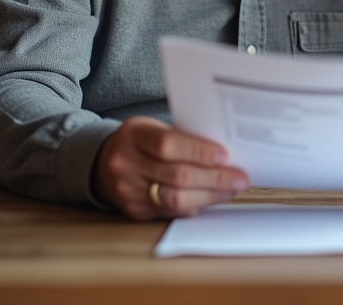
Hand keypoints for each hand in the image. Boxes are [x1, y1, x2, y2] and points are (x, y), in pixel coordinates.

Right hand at [92, 116, 248, 219]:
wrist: (103, 161)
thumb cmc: (140, 141)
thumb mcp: (154, 128)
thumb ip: (182, 139)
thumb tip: (223, 155)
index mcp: (134, 135)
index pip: (168, 145)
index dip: (199, 152)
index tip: (225, 156)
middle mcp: (126, 163)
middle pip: (177, 176)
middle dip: (214, 179)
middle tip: (239, 178)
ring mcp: (127, 191)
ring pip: (175, 200)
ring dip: (209, 196)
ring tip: (230, 190)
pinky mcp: (133, 211)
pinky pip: (170, 213)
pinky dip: (194, 206)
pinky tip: (210, 199)